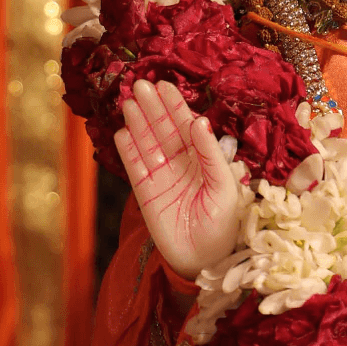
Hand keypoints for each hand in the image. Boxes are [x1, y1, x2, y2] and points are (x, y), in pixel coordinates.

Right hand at [114, 79, 240, 279]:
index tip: (164, 86)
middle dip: (153, 108)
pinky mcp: (145, 193)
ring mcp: (162, 177)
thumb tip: (199, 121)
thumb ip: (211, 154)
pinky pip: (134, 166)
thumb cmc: (224, 225)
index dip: (176, 106)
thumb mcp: (224, 187)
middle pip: (164, 130)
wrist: (204, 261)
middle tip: (141, 84)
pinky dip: (128, 150)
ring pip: (147, 143)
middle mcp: (182, 164)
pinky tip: (122, 132)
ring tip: (128, 101)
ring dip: (138, 123)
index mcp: (205, 159)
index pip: (188, 127)